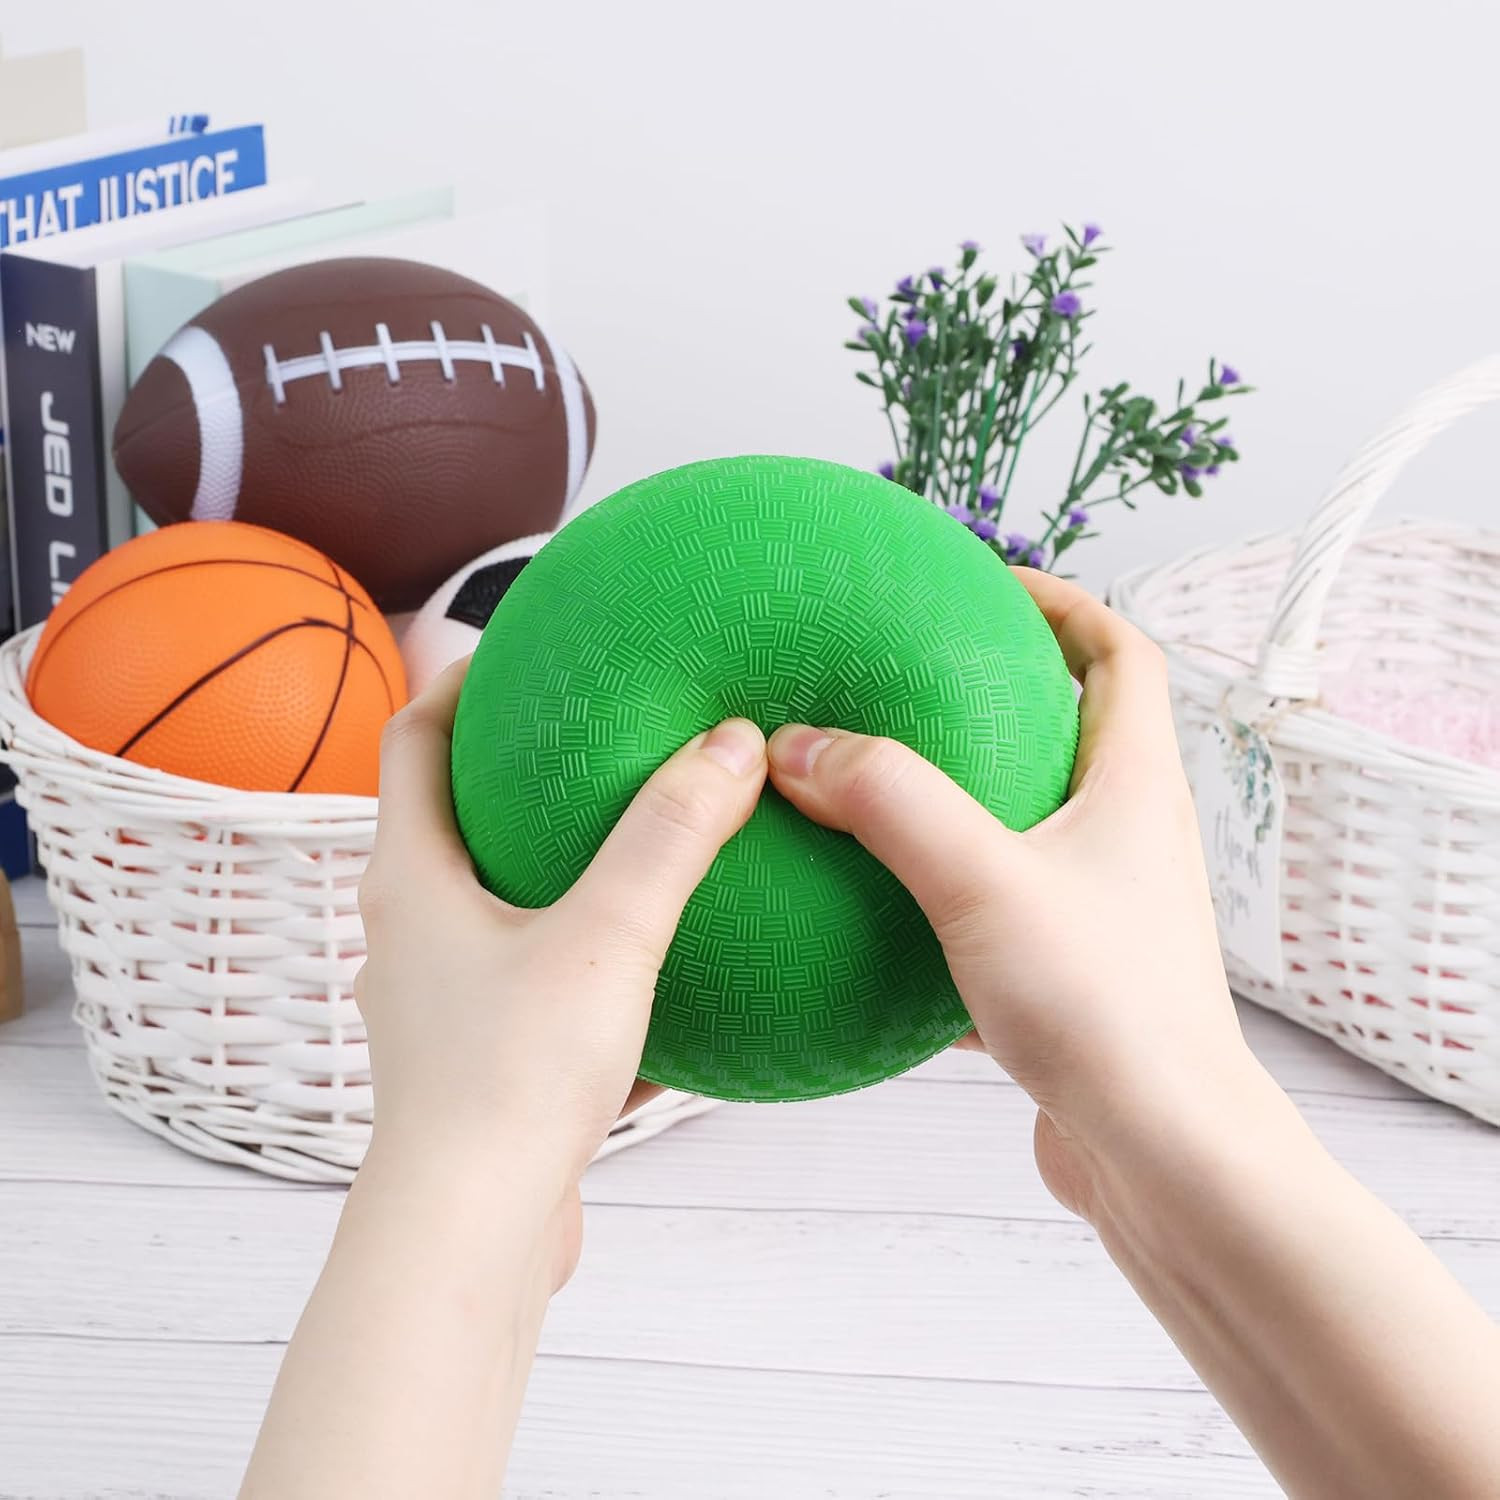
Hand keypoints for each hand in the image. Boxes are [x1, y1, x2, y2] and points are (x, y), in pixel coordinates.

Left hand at [355, 660, 766, 1254]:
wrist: (468, 1238)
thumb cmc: (509, 1080)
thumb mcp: (605, 938)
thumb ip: (668, 837)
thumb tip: (730, 742)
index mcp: (412, 877)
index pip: (412, 738)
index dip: (454, 678)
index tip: (517, 646)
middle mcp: (411, 929)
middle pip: (453, 817)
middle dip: (521, 773)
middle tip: (598, 734)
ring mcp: (441, 998)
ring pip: (501, 904)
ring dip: (560, 869)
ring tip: (643, 843)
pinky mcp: (478, 1058)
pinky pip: (537, 982)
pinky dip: (589, 959)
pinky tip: (668, 972)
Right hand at [765, 568, 1253, 1215]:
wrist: (1162, 1159)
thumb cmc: (1106, 1009)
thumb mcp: (982, 880)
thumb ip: (890, 802)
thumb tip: (798, 744)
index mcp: (1134, 787)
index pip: (1121, 655)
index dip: (1065, 604)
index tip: (986, 583)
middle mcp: (1128, 840)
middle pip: (1072, 734)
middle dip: (997, 700)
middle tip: (907, 685)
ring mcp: (1100, 912)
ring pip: (1024, 830)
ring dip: (957, 805)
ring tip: (870, 795)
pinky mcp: (1067, 979)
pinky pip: (991, 917)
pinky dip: (933, 907)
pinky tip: (864, 926)